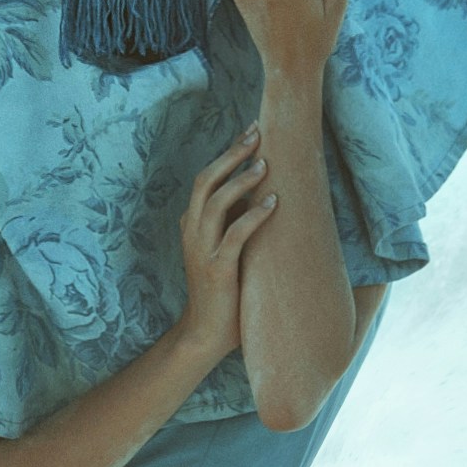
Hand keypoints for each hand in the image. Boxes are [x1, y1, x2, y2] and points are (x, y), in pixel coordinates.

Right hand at [174, 125, 275, 363]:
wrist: (205, 334)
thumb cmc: (224, 291)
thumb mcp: (226, 250)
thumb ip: (233, 224)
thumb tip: (262, 196)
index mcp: (192, 225)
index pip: (206, 178)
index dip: (227, 153)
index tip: (250, 132)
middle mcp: (192, 232)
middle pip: (206, 181)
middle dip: (232, 154)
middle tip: (257, 133)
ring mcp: (202, 250)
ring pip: (216, 202)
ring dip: (241, 180)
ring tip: (265, 164)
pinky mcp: (217, 269)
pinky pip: (234, 235)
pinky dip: (253, 215)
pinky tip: (273, 202)